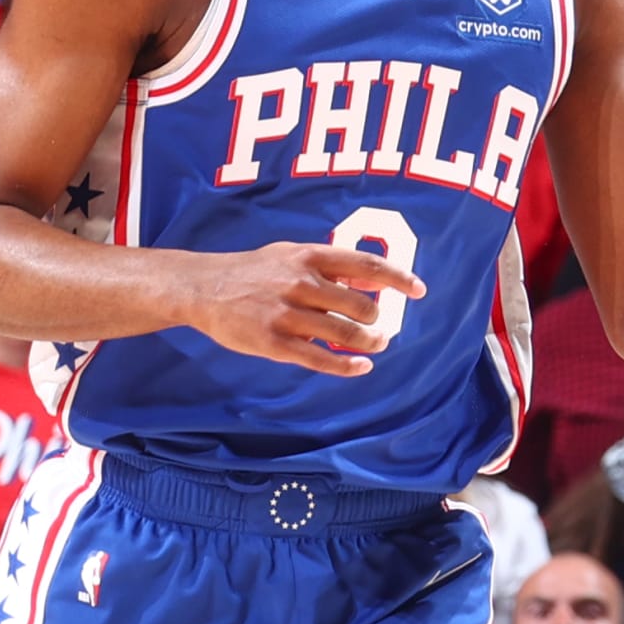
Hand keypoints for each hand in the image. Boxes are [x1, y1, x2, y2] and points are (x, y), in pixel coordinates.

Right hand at [184, 241, 423, 378]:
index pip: (366, 264)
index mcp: (310, 256)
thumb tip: (375, 281)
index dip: (397, 278)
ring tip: (375, 346)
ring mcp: (287, 314)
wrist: (205, 288)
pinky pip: (319, 358)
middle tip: (381, 329)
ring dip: (368, 343)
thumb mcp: (293, 255)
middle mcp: (301, 283)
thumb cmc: (255, 271)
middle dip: (378, 321)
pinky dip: (346, 365)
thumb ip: (334, 267)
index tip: (418, 290)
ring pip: (344, 333)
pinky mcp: (273, 342)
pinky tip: (361, 367)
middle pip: (360, 305)